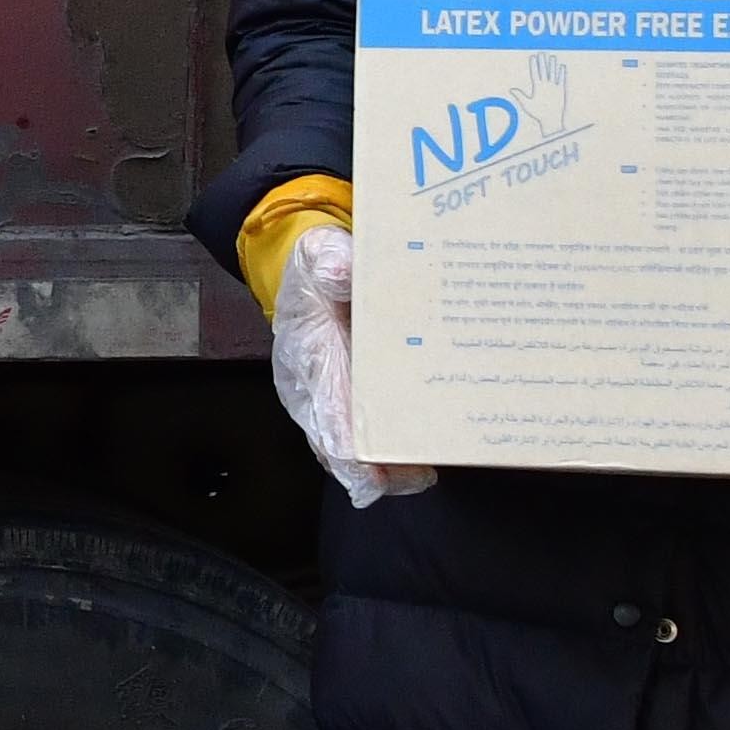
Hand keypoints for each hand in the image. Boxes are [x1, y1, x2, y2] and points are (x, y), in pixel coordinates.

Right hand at [265, 225, 430, 505]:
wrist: (314, 275)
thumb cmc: (321, 268)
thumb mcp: (322, 253)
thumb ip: (332, 262)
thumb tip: (343, 273)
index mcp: (305, 354)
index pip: (321, 405)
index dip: (343, 441)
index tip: (368, 470)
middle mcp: (311, 390)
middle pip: (335, 445)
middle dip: (373, 468)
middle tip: (417, 476)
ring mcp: (326, 404)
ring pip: (349, 453)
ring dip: (386, 469)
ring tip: (425, 474)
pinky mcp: (346, 407)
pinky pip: (363, 442)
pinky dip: (390, 457)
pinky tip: (425, 461)